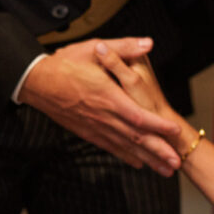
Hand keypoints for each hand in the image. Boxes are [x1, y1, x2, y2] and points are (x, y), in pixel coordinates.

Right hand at [18, 37, 181, 175]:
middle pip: (135, 137)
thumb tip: (148, 43)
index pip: (137, 115)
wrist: (37, 82)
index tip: (174, 130)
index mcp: (108, 96)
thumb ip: (123, 47)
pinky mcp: (87, 132)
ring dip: (146, 158)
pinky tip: (138, 163)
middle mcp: (103, 116)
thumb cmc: (65, 64)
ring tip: (164, 170)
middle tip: (177, 164)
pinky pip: (110, 147)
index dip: (157, 125)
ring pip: (125, 146)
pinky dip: (126, 156)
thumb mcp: (93, 49)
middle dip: (157, 151)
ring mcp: (95, 126)